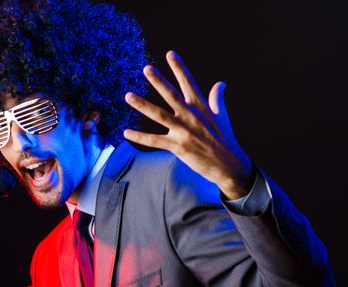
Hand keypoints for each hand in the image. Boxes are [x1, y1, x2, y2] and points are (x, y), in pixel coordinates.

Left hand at [124, 51, 253, 199]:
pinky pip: (154, 140)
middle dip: (158, 81)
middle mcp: (191, 116)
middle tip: (146, 68)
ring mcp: (183, 131)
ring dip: (143, 105)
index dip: (179, 68)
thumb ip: (217, 98)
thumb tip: (221, 83)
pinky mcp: (177, 146)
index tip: (170, 54)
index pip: (188, 82)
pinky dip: (140, 137)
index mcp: (201, 107)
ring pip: (159, 115)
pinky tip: (126, 133)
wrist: (228, 165)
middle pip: (171, 95)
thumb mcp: (222, 116)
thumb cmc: (225, 139)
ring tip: (128, 96)